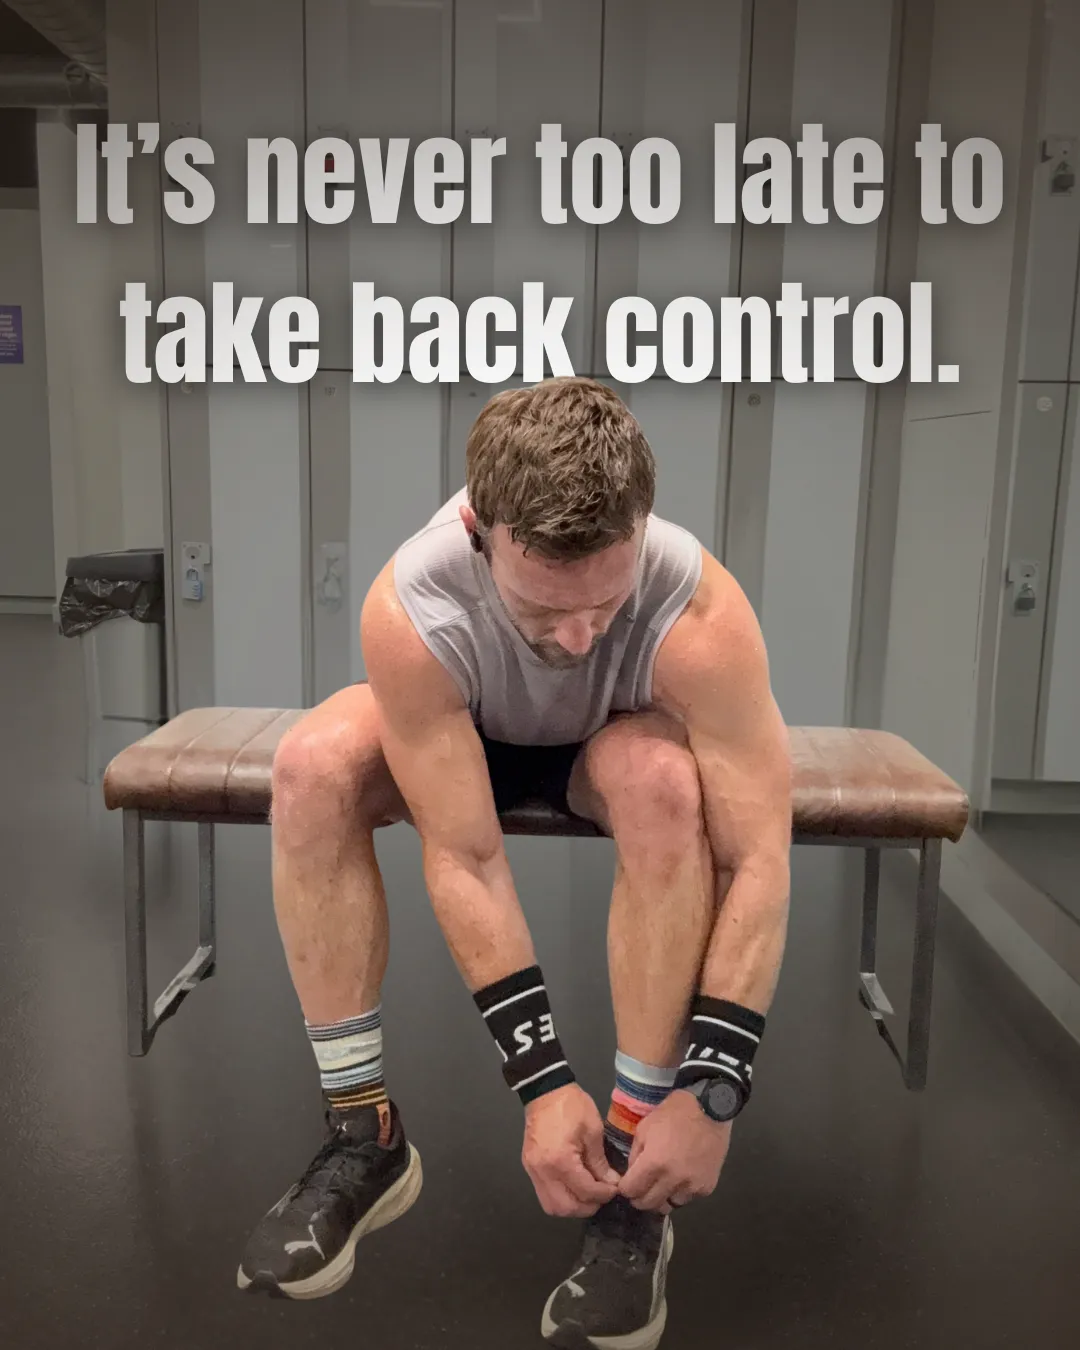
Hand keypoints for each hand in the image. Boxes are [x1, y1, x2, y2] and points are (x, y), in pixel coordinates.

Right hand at [522, 1083, 621, 1217]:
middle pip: (565, 1207)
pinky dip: (560, 1197)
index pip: (585, 1191)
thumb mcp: (593, 1130)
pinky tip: (573, 1186)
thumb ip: (600, 1161)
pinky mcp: (529, 1167)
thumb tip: (610, 1182)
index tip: (615, 1189)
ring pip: (551, 1206)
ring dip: (571, 1206)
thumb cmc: (571, 1105)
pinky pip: (543, 1194)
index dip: (604, 1194)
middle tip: (601, 1196)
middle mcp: (543, 1171)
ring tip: (587, 1194)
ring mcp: (533, 1170)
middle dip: (587, 1206)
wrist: (545, 1089)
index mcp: (560, 1160)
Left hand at [618, 1089, 732, 1213]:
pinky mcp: (707, 1188)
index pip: (631, 1191)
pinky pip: (688, 1199)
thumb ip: (635, 1154)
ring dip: (662, 1197)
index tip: (626, 1184)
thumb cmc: (675, 1113)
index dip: (625, 1188)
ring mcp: (692, 1186)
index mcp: (654, 1163)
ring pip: (669, 1205)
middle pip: (648, 1204)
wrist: (711, 1109)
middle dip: (639, 1198)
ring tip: (662, 1183)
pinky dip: (681, 1192)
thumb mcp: (645, 1127)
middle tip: (640, 1188)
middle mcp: (673, 1180)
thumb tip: (632, 1174)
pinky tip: (681, 1178)